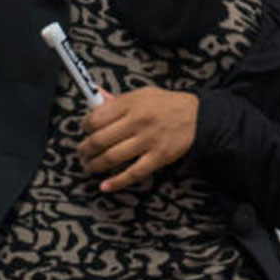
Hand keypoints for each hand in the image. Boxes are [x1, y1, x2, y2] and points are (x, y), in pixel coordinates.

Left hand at [76, 86, 198, 191]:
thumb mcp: (141, 95)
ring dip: (95, 165)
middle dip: (85, 149)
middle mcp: (137, 122)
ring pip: (112, 157)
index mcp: (131, 104)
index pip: (96, 117)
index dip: (85, 126)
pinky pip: (133, 173)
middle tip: (82, 152)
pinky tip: (105, 186)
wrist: (197, 117)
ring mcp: (147, 141)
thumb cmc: (166, 105)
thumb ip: (116, 99)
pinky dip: (116, 182)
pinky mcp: (158, 157)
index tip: (84, 130)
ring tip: (89, 166)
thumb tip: (94, 94)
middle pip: (100, 140)